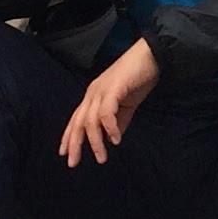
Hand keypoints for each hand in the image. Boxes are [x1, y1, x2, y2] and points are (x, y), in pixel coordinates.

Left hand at [57, 39, 157, 165]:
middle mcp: (93, 93)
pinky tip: (115, 140)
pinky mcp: (113, 89)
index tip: (65, 154)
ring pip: (91, 121)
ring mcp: (101, 91)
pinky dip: (110, 128)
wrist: (152, 55)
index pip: (76, 119)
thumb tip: (112, 138)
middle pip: (78, 122)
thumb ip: (118, 121)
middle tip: (73, 163)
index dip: (69, 136)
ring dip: (95, 141)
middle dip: (74, 144)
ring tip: (101, 157)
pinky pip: (106, 113)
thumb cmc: (139, 77)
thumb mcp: (127, 104)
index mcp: (93, 96)